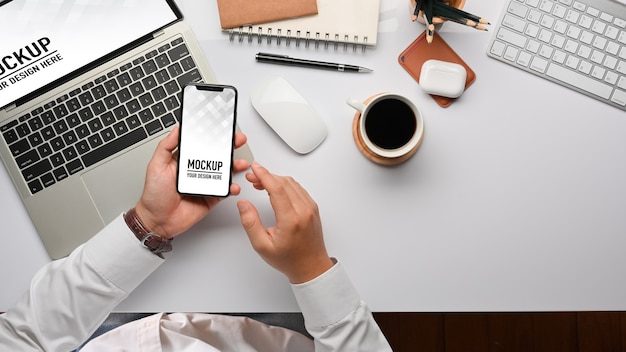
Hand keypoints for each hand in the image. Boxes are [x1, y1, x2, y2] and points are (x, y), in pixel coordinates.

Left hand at [135, 126, 248, 238]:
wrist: (158, 221)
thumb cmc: (154, 195)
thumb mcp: (156, 165)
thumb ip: (166, 146)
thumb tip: (177, 129)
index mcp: (184, 160)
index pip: (201, 144)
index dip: (212, 136)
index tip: (221, 129)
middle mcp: (196, 170)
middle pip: (216, 156)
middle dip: (229, 147)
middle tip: (238, 140)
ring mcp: (205, 184)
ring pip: (224, 172)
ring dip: (235, 166)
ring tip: (240, 163)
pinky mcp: (211, 197)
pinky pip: (224, 191)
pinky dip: (231, 188)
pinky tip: (233, 185)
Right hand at [237, 162, 333, 283]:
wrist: (311, 266)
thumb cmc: (289, 259)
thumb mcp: (262, 245)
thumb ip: (251, 223)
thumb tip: (243, 204)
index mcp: (291, 219)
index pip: (277, 189)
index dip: (264, 175)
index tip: (254, 169)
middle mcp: (304, 211)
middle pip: (284, 182)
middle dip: (266, 175)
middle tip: (252, 177)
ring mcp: (310, 208)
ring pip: (292, 183)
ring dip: (275, 179)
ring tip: (260, 183)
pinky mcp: (312, 208)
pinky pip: (298, 188)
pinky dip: (284, 184)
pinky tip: (275, 188)